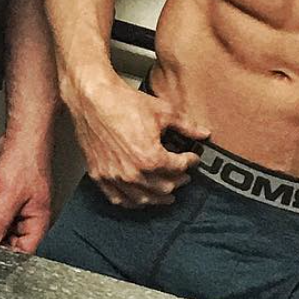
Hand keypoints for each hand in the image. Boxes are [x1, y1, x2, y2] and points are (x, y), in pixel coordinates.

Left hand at [0, 133, 51, 252]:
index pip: (25, 250)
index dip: (8, 254)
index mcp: (39, 219)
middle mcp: (32, 214)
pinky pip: (2, 213)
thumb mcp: (8, 195)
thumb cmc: (26, 159)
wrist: (23, 136)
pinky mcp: (13, 195)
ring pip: (6, 226)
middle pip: (14, 240)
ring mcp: (22, 204)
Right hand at [63, 74, 208, 207]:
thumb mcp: (162, 111)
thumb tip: (204, 133)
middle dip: (177, 181)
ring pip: (142, 199)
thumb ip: (186, 126)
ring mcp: (114, 177)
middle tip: (183, 177)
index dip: (190, 162)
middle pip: (163, 187)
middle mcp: (133, 173)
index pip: (179, 168)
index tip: (193, 159)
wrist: (93, 97)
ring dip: (158, 197)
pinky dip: (132, 201)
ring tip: (167, 194)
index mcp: (151, 158)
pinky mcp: (99, 175)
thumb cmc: (124, 102)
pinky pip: (118, 199)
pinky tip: (139, 198)